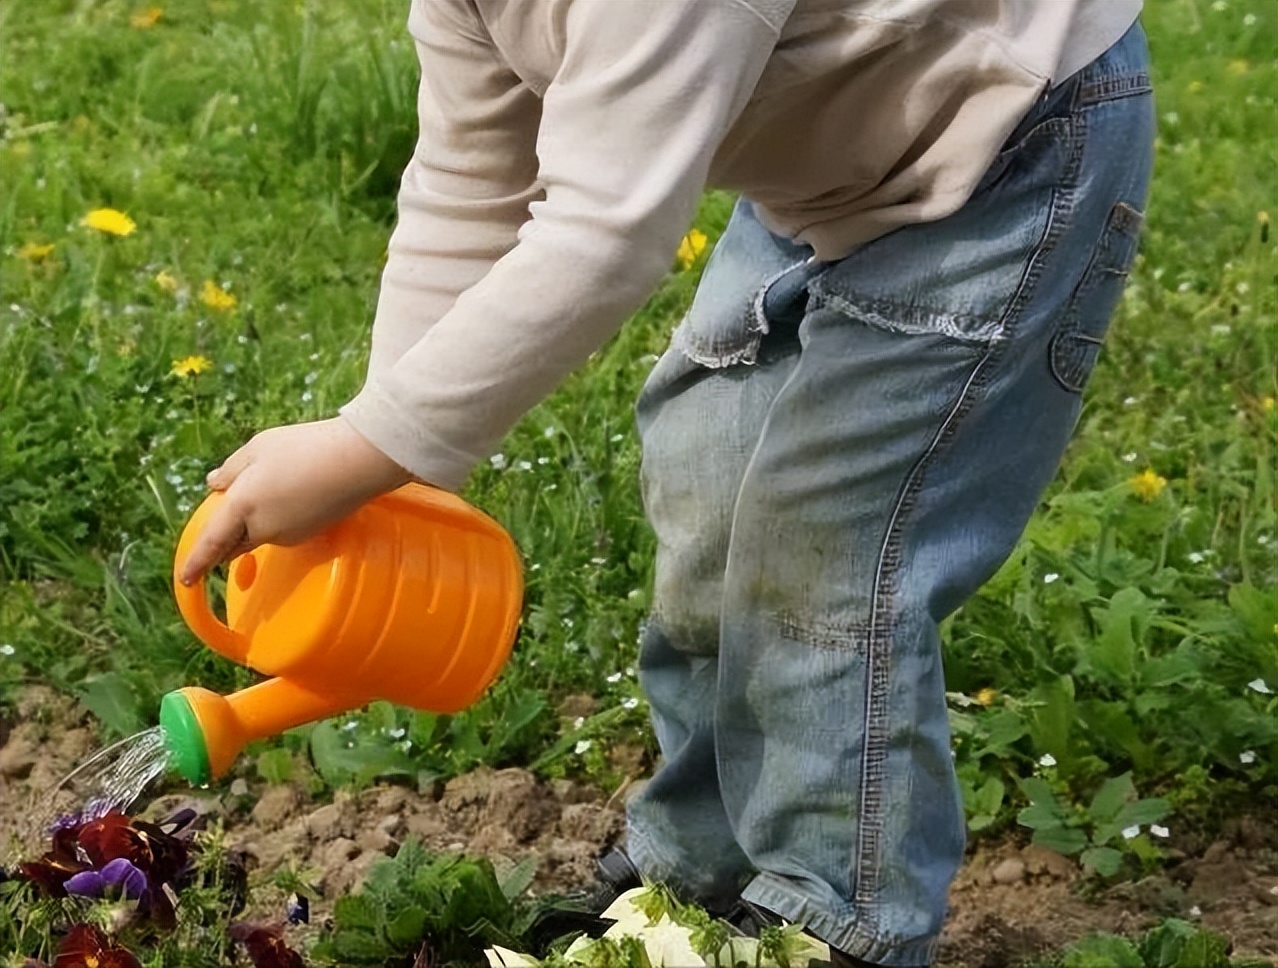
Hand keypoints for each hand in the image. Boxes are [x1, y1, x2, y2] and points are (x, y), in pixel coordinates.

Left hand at [177, 417, 411, 584]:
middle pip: (236, 541)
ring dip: (259, 519)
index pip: (212, 542)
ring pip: (263, 533)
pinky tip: (298, 488)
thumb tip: (214, 484)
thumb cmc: (305, 448)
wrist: (360, 460)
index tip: (185, 580)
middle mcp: (264, 528)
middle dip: (229, 535)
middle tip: (235, 504)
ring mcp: (291, 534)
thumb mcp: (258, 447)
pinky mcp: (313, 533)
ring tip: (279, 481)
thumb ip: (231, 469)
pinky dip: (283, 515)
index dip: (196, 562)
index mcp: (242, 506)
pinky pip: (286, 529)